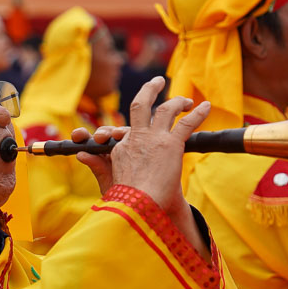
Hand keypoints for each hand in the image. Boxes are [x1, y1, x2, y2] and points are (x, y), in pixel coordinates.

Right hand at [78, 76, 211, 257]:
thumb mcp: (106, 180)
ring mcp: (154, 139)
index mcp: (121, 147)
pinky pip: (186, 123)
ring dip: (178, 101)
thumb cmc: (123, 200)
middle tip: (157, 81)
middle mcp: (136, 137)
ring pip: (166, 109)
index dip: (124, 129)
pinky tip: (207, 106)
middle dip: (149, 90)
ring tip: (186, 100)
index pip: (125, 130)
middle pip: (140, 104)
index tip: (125, 132)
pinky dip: (198, 114)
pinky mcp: (170, 145)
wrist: (136, 207)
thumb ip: (96, 165)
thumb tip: (80, 154)